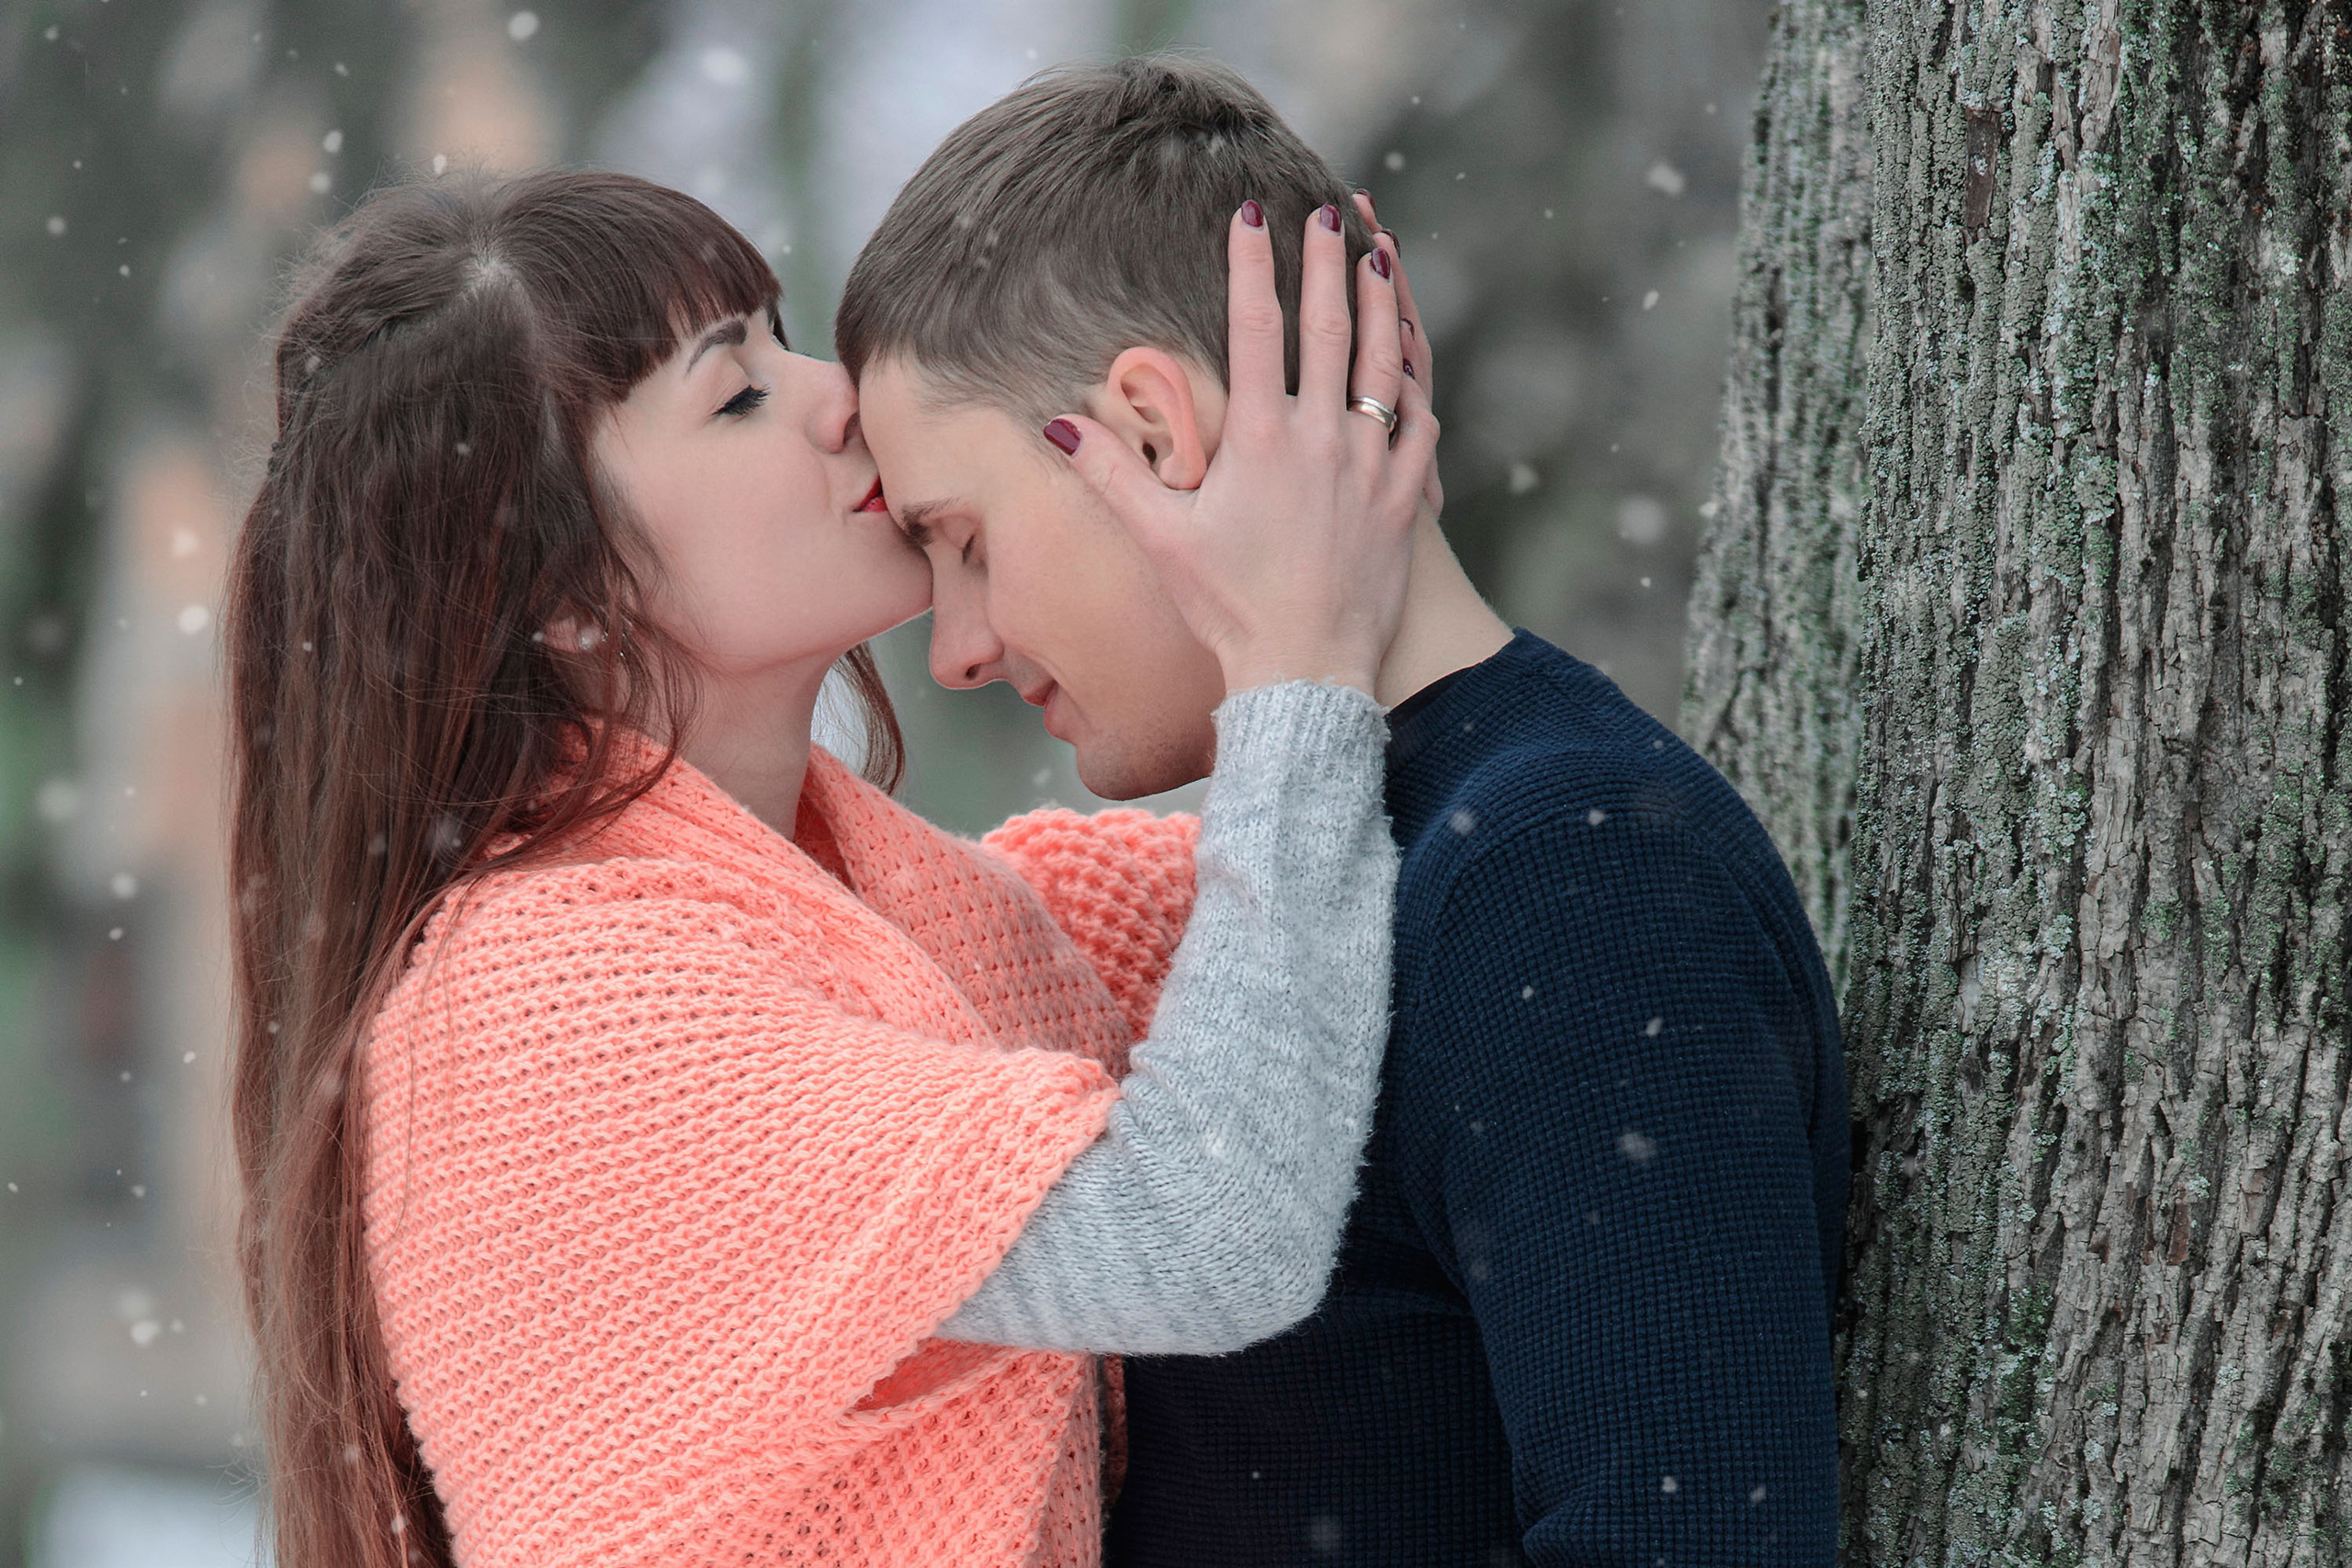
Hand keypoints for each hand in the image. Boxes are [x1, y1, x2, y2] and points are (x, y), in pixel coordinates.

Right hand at [1042, 200, 1438, 696]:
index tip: (1251, 211)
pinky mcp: (1404, 499)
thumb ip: (1111, 473)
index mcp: (1260, 439)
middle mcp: (1321, 440)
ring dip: (1384, 303)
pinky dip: (1416, 382)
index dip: (1253, 262)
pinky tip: (1411, 358)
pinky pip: (1418, 424)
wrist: (1305, 672)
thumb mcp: (1160, 539)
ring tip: (1380, 256)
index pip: (1257, 326)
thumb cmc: (1227, 609)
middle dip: (1328, 259)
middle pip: (1330, 325)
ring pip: (1384, 363)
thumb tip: (1056, 421)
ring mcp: (1370, 467)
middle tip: (1327, 210)